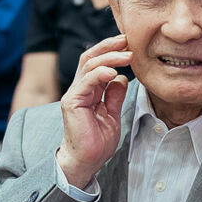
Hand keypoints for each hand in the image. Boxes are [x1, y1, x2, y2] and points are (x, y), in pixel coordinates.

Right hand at [57, 34, 131, 188]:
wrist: (86, 161)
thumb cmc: (97, 142)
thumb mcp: (112, 114)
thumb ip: (114, 96)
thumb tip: (121, 78)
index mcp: (89, 90)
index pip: (97, 62)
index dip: (111, 51)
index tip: (129, 44)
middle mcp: (79, 89)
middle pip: (90, 57)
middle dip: (109, 46)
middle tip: (128, 41)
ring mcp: (74, 95)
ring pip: (89, 65)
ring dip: (109, 57)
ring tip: (126, 55)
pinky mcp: (72, 103)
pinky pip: (86, 82)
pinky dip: (99, 74)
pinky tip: (113, 72)